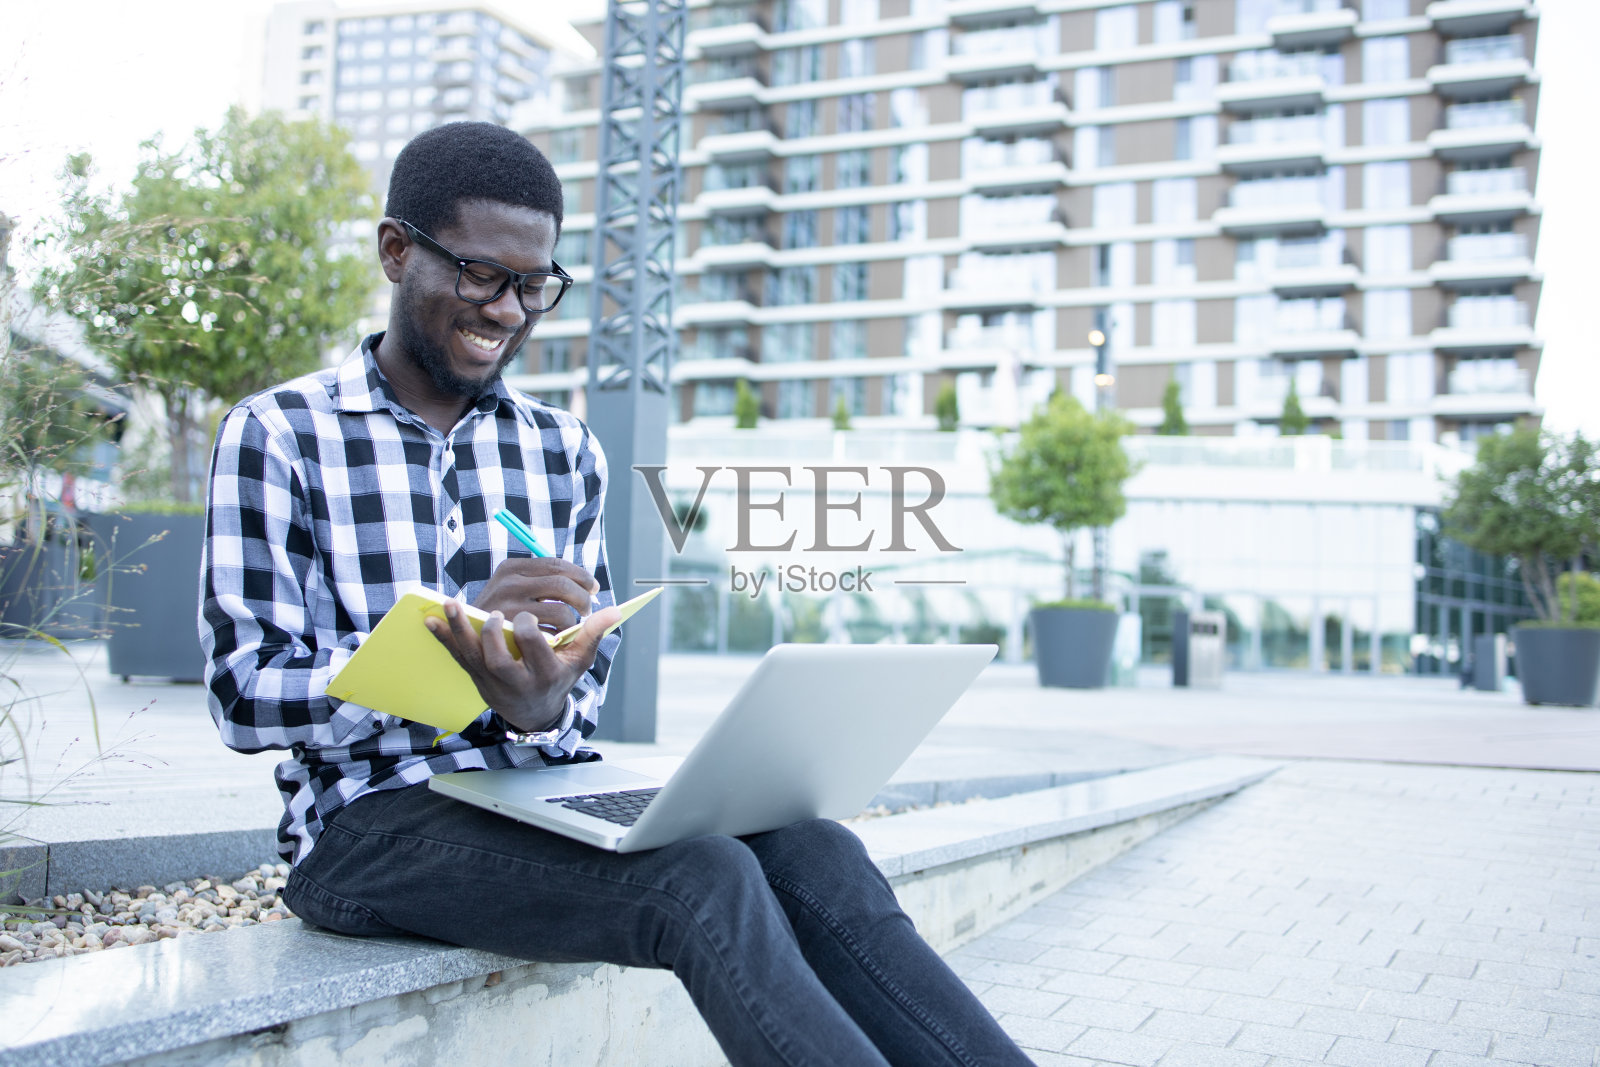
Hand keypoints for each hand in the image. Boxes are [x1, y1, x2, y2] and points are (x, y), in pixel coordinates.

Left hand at [426, 597, 621, 734]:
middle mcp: (516, 681)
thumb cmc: (559, 678)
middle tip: (498, 614)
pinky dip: (443, 638)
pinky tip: (430, 620)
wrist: (533, 711)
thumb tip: (615, 610)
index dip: (532, 631)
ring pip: (472, 657)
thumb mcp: (579, 661)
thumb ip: (593, 634)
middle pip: (499, 662)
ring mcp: (491, 680)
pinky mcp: (475, 676)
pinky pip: (456, 656)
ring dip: (459, 631)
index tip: (533, 615)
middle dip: (496, 637)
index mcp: (545, 674)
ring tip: (451, 603)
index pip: (535, 652)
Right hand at [474, 557, 599, 634]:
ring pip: (560, 610)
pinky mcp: (511, 634)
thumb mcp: (515, 590)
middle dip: (583, 597)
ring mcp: (507, 608)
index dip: (581, 576)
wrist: (473, 643)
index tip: (593, 587)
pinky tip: (556, 638)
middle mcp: (507, 583)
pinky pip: (549, 633)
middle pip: (563, 584)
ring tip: (570, 626)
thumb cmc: (503, 614)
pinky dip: (558, 635)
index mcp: (512, 568)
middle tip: (587, 610)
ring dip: (572, 620)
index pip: (557, 565)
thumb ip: (543, 581)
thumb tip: (590, 584)